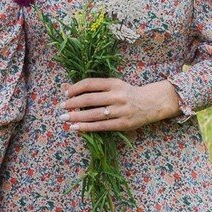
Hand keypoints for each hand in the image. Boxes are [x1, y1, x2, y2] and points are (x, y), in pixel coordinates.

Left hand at [61, 78, 181, 131]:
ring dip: (77, 117)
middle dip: (73, 104)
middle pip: (90, 100)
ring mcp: (120, 110)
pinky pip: (101, 126)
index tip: (65, 93)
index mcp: (114, 83)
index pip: (90, 84)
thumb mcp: (113, 85)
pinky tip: (76, 128)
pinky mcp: (123, 124)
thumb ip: (93, 87)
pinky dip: (87, 127)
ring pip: (94, 114)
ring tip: (65, 119)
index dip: (76, 88)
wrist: (150, 103)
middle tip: (61, 107)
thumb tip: (67, 87)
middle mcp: (117, 95)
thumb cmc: (127, 93)